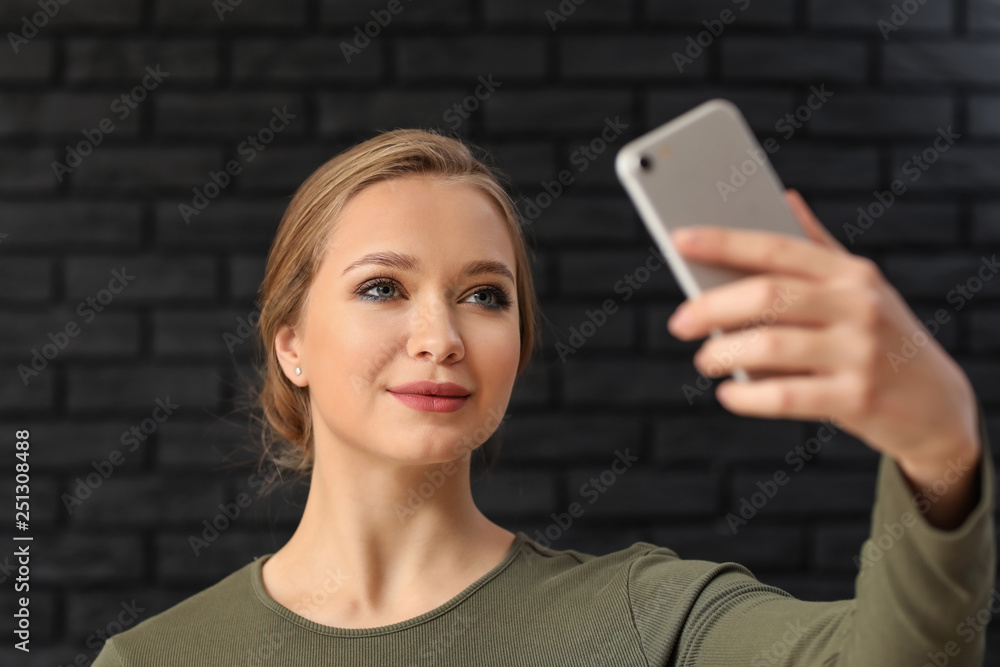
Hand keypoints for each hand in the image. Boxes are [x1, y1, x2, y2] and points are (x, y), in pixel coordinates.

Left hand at [666, 190, 980, 483]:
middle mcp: (858, 305)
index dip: (724, 241)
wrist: (938, 406)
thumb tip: (785, 196)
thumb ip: (818, 246)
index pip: (776, 247)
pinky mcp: (858, 399)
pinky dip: (747, 396)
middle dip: (710, 307)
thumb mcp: (860, 288)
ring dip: (723, 355)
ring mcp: (860, 352)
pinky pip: (784, 396)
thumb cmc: (882, 339)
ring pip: (769, 346)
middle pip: (766, 295)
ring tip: (705, 361)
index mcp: (851, 273)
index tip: (679, 239)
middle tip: (679, 323)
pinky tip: (730, 394)